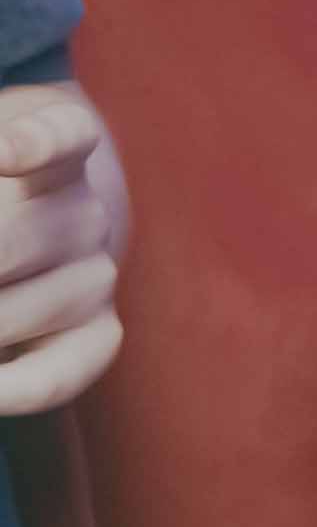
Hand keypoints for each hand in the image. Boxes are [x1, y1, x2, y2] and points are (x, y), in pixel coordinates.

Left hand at [0, 87, 125, 418]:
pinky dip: (11, 390)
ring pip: (14, 315)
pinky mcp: (98, 336)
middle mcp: (83, 214)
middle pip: (12, 242)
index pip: (62, 136)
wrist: (35, 229)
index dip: (34, 143)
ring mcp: (97, 277)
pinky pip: (57, 376)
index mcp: (53, 155)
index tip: (5, 153)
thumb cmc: (0, 199)